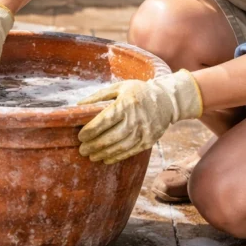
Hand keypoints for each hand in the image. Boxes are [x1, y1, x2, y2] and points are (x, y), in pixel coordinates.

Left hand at [77, 70, 202, 163]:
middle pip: (110, 137)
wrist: (166, 101)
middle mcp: (135, 118)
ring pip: (120, 147)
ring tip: (91, 156)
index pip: (104, 120)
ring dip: (103, 153)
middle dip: (94, 145)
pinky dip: (116, 157)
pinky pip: (130, 152)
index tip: (80, 136)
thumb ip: (99, 96)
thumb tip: (78, 106)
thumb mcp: (119, 88)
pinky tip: (106, 158)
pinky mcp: (148, 141)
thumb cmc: (138, 92)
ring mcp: (143, 131)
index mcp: (126, 103)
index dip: (91, 130)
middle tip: (82, 150)